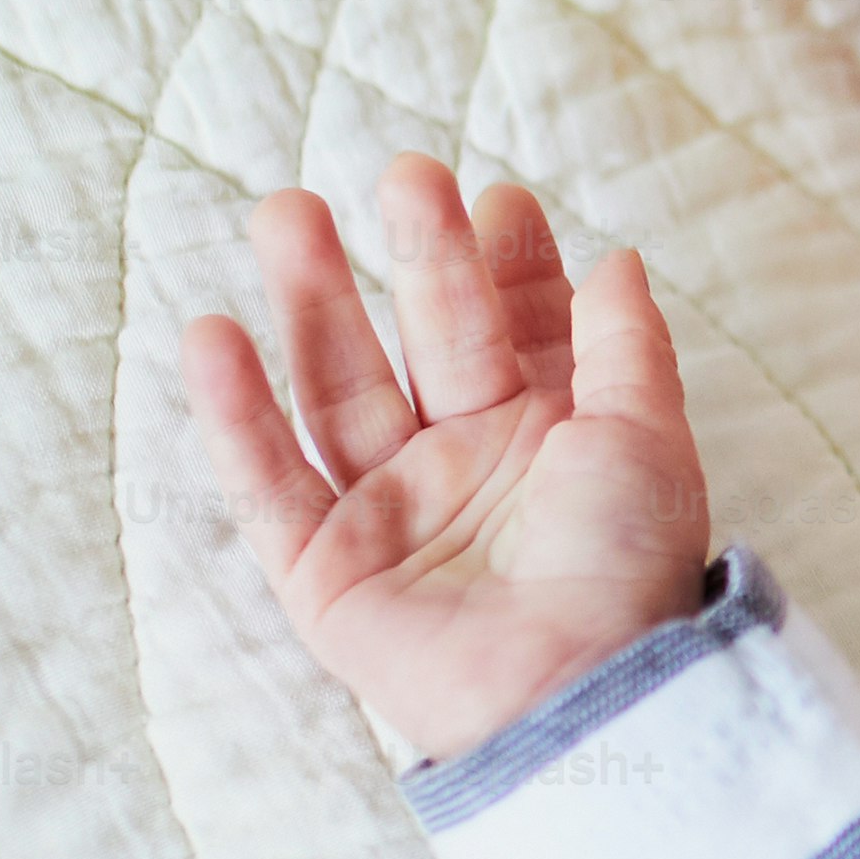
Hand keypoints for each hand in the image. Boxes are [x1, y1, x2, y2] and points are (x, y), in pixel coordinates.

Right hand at [184, 155, 710, 764]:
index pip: (516, 329)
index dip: (506, 264)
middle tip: (401, 172)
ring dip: (310, 302)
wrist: (580, 686)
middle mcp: (465, 467)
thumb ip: (626, 347)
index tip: (498, 195)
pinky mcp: (322, 571)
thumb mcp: (648, 440)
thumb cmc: (625, 569)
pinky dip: (235, 415)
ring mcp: (391, 514)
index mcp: (547, 439)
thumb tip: (617, 260)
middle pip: (424, 340)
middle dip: (412, 256)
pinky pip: (268, 481)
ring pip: (338, 388)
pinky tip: (212, 335)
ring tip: (286, 211)